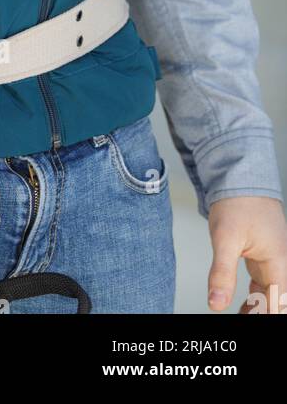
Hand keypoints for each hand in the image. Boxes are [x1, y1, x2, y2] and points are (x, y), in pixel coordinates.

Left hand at [207, 195, 286, 311]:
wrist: (237, 177)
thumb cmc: (236, 202)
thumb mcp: (225, 238)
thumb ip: (222, 272)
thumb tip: (216, 304)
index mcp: (278, 261)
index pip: (278, 302)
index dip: (266, 314)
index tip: (247, 318)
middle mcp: (279, 262)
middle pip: (277, 299)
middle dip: (263, 312)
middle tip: (242, 316)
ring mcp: (272, 259)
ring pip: (271, 293)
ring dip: (259, 308)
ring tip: (241, 315)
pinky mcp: (262, 255)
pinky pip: (264, 283)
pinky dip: (255, 296)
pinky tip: (242, 305)